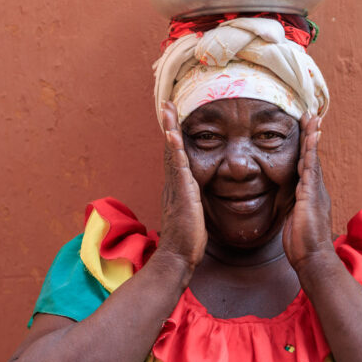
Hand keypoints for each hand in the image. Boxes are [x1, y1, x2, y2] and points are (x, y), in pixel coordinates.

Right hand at [158, 101, 206, 269]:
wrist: (177, 258)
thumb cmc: (187, 241)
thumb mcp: (192, 214)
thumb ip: (192, 202)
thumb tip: (195, 197)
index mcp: (177, 187)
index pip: (175, 156)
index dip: (174, 137)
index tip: (173, 119)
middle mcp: (173, 183)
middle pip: (170, 148)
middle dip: (168, 125)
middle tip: (167, 103)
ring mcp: (175, 187)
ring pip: (171, 152)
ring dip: (170, 129)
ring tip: (168, 109)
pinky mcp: (181, 193)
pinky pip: (178, 167)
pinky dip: (175, 149)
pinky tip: (174, 135)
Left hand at [282, 114, 333, 273]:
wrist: (312, 258)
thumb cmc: (302, 244)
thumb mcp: (293, 221)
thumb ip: (292, 207)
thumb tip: (290, 204)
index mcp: (310, 194)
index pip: (306, 166)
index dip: (306, 148)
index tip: (306, 131)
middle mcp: (315, 188)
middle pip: (312, 156)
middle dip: (311, 135)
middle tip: (310, 115)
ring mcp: (314, 190)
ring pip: (313, 157)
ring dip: (311, 136)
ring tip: (311, 118)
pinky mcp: (310, 193)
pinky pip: (311, 166)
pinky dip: (311, 150)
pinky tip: (311, 136)